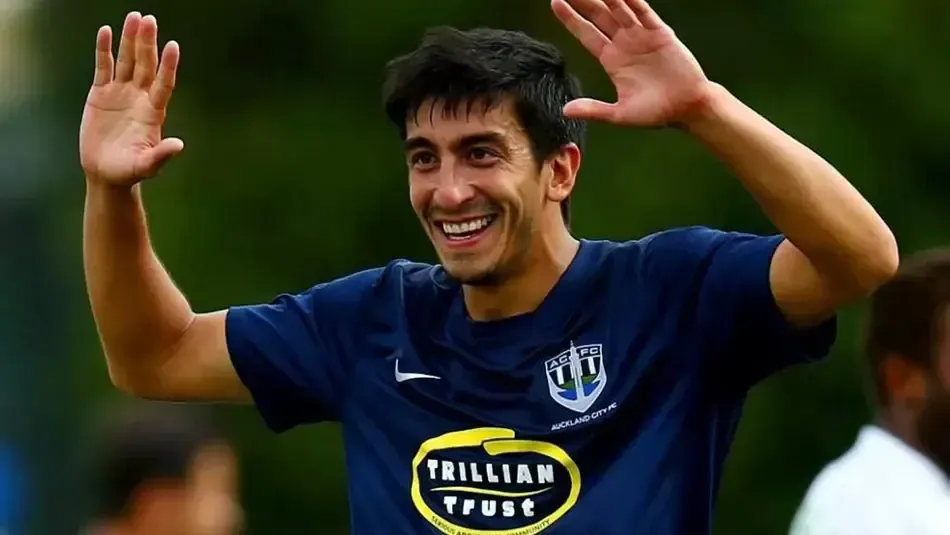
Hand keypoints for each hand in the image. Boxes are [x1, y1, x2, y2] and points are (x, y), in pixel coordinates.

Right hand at [79, 12, 182, 186]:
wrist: (106, 173)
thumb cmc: (129, 171)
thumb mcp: (146, 166)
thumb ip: (161, 155)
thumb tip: (179, 146)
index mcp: (153, 113)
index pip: (164, 84)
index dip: (168, 66)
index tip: (173, 46)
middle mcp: (139, 98)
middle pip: (146, 65)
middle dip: (147, 43)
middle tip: (149, 20)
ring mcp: (121, 93)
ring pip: (127, 61)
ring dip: (130, 40)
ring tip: (134, 17)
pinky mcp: (100, 94)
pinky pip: (103, 67)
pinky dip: (103, 50)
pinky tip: (106, 31)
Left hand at [551, 0, 711, 126]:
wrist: (688, 107)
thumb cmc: (656, 112)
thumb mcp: (620, 114)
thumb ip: (593, 110)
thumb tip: (565, 111)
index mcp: (612, 60)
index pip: (586, 34)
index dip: (571, 19)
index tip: (556, 2)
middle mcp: (624, 44)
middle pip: (599, 16)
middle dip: (583, 1)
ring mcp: (641, 36)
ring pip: (619, 10)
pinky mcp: (660, 33)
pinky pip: (644, 13)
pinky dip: (633, 1)